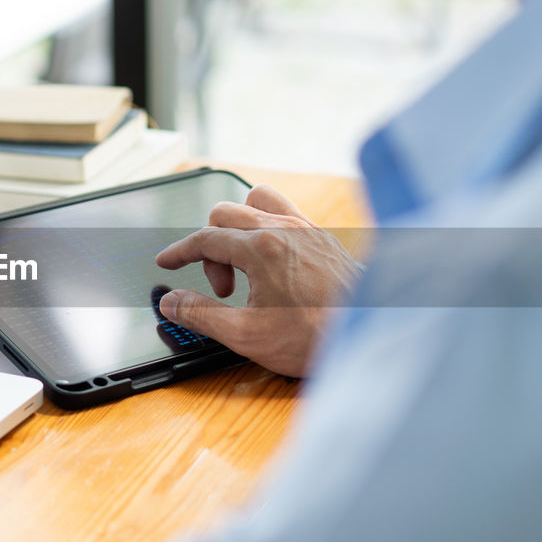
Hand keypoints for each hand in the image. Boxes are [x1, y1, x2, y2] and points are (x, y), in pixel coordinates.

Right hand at [155, 185, 360, 376]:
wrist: (373, 334)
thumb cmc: (316, 337)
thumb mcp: (246, 335)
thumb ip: (200, 315)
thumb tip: (171, 302)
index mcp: (261, 248)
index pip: (205, 238)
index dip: (179, 251)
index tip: (167, 262)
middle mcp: (284, 229)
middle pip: (225, 215)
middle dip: (211, 249)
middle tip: (222, 290)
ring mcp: (307, 229)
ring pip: (256, 203)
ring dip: (240, 228)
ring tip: (245, 267)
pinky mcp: (324, 236)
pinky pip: (284, 212)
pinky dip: (266, 229)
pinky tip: (273, 264)